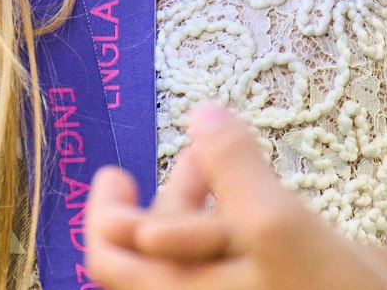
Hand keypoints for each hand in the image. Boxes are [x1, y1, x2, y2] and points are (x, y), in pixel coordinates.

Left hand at [82, 102, 386, 289]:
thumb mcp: (275, 225)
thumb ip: (233, 168)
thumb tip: (204, 113)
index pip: (112, 261)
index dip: (105, 216)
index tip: (115, 173)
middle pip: (154, 246)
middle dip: (165, 192)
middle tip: (185, 154)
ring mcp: (245, 288)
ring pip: (199, 238)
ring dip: (201, 190)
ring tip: (219, 153)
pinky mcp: (281, 278)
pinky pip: (237, 240)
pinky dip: (236, 203)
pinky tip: (256, 178)